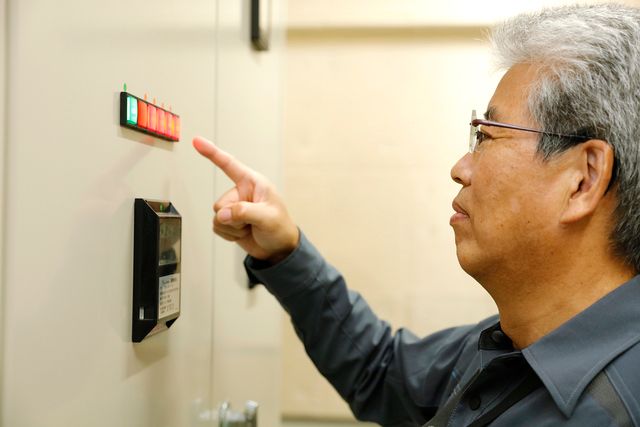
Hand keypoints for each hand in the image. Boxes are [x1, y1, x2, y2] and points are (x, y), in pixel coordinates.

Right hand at [193, 136, 299, 262]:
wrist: (278, 249)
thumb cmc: (280, 228)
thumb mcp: (267, 218)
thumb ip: (244, 212)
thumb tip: (222, 214)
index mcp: (253, 183)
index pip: (229, 165)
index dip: (212, 153)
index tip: (196, 141)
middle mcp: (241, 192)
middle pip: (220, 203)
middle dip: (233, 218)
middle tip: (252, 224)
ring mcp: (233, 207)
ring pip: (217, 217)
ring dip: (232, 228)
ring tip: (249, 228)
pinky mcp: (228, 221)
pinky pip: (217, 227)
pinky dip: (229, 235)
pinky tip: (243, 233)